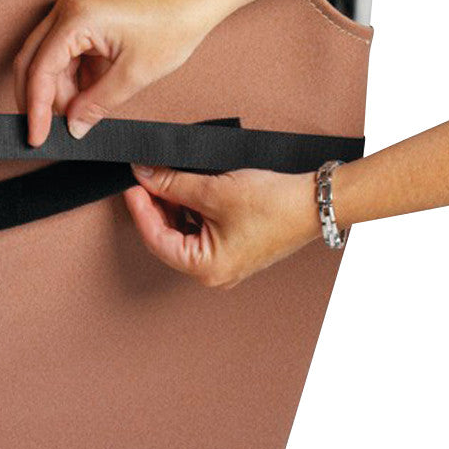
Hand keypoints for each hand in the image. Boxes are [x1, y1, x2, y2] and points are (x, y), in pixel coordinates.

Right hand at [12, 0, 222, 146]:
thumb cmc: (173, 23)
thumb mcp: (134, 74)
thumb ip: (97, 104)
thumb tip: (74, 126)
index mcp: (76, 19)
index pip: (39, 70)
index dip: (35, 108)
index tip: (36, 136)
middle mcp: (68, 9)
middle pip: (33, 62)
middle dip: (40, 100)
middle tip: (50, 131)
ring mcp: (75, 10)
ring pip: (49, 59)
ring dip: (59, 90)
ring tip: (81, 115)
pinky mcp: (86, 16)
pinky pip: (66, 52)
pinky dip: (73, 78)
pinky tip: (87, 96)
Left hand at [123, 164, 320, 287]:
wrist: (317, 202)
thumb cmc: (275, 204)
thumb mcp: (215, 190)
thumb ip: (173, 184)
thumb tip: (145, 175)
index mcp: (206, 268)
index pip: (156, 239)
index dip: (140, 209)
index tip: (132, 184)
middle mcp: (214, 273)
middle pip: (167, 239)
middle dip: (156, 207)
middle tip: (147, 177)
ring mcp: (224, 263)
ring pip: (183, 234)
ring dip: (173, 208)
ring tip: (169, 179)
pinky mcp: (234, 250)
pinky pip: (201, 233)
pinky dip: (191, 212)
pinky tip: (189, 190)